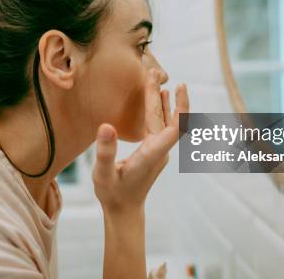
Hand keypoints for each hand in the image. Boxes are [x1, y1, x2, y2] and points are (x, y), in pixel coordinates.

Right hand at [92, 68, 189, 214]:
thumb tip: (106, 126)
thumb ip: (106, 151)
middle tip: (154, 71)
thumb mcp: (103, 174)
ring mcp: (158, 151)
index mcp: (152, 154)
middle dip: (162, 95)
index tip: (178, 86)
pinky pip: (161, 126)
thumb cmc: (113, 194)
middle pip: (167, 119)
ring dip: (163, 101)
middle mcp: (159, 151)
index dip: (180, 107)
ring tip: (159, 79)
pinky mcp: (154, 151)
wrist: (124, 211)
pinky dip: (159, 110)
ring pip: (164, 121)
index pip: (175, 128)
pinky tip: (159, 99)